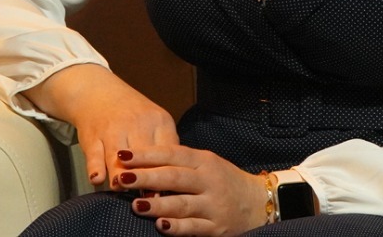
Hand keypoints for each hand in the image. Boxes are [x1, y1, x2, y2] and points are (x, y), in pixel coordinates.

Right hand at [23, 64, 178, 187]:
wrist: (98, 92)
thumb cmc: (133, 117)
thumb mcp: (155, 127)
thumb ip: (163, 154)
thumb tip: (169, 190)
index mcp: (160, 122)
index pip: (169, 152)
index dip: (168, 177)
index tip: (170, 197)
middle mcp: (138, 123)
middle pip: (145, 157)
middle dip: (145, 180)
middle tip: (147, 202)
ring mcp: (114, 128)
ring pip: (119, 157)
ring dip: (121, 176)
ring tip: (123, 190)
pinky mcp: (93, 135)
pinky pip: (94, 154)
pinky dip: (96, 167)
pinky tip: (98, 179)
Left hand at [117, 145, 271, 235]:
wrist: (260, 202)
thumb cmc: (224, 180)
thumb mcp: (206, 164)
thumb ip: (179, 163)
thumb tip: (141, 163)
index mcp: (203, 161)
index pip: (171, 154)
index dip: (146, 155)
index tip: (123, 155)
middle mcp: (208, 181)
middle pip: (174, 177)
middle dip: (146, 177)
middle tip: (123, 178)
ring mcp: (213, 205)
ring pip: (182, 203)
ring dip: (158, 205)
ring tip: (136, 205)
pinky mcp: (216, 228)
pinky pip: (194, 228)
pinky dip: (177, 227)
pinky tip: (161, 226)